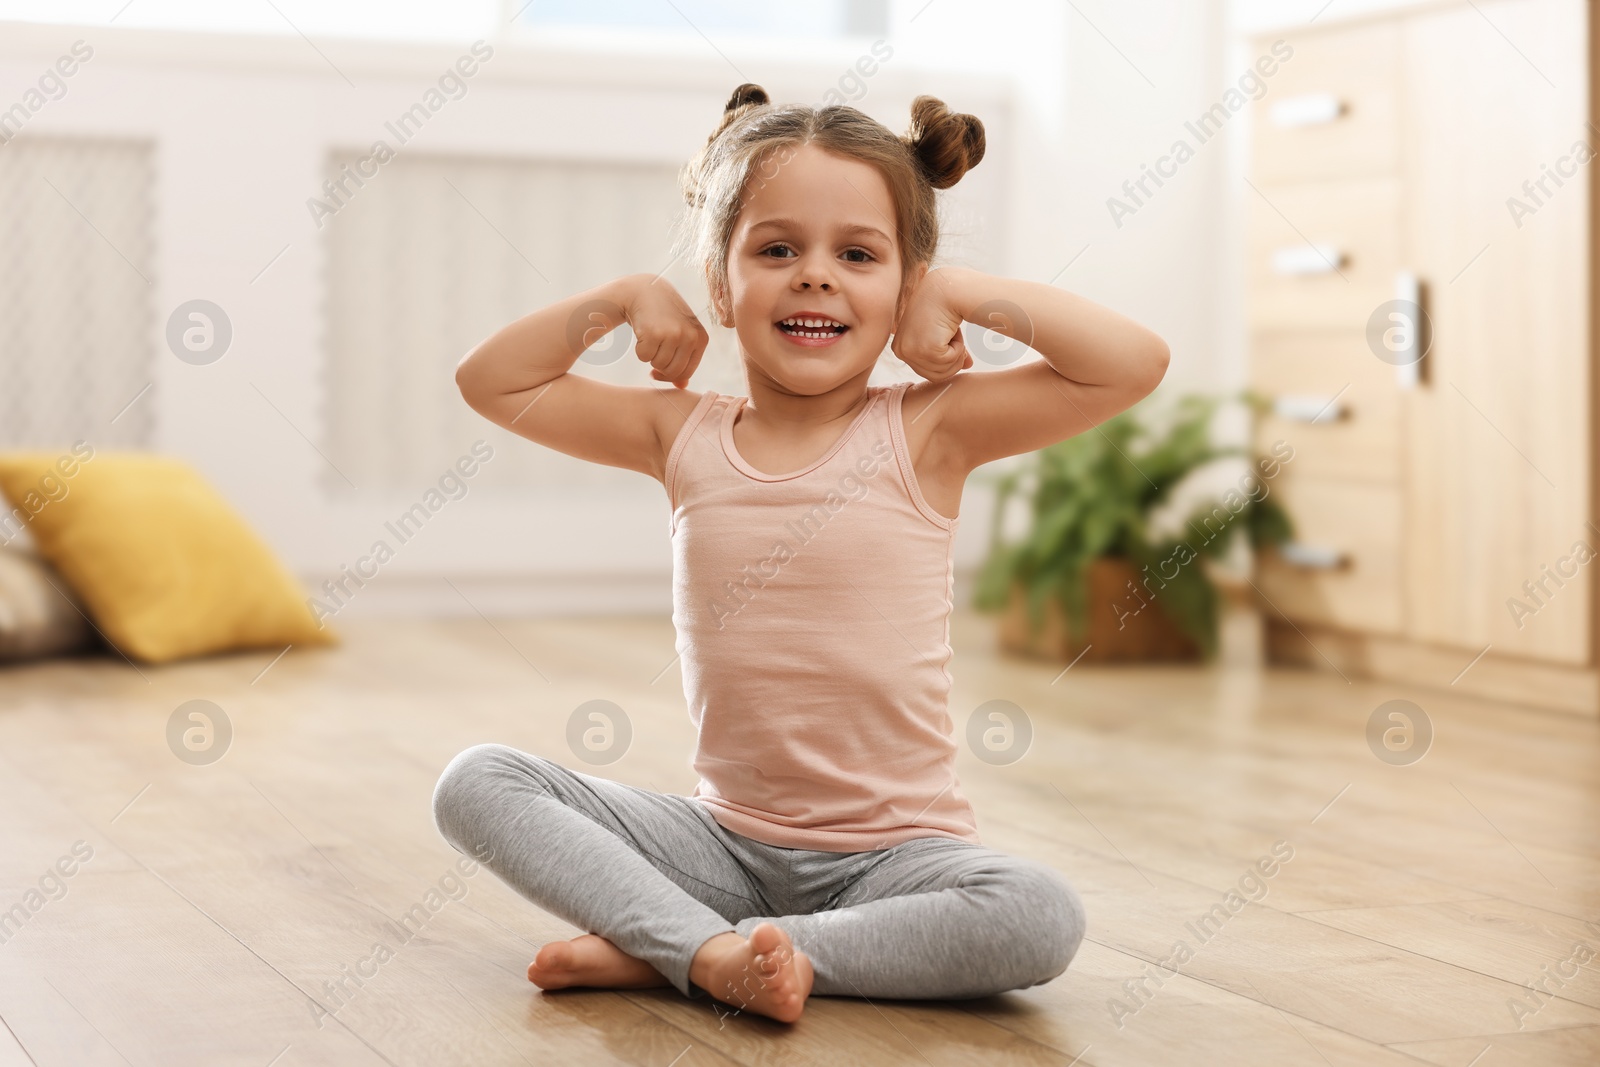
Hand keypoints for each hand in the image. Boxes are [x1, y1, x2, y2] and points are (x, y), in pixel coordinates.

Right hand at [624, 276, 708, 388]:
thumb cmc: (664, 315)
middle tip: (654, 353)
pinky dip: (640, 350)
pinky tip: (642, 334)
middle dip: (660, 368)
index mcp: (701, 338)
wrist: (644, 291)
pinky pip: (644, 357)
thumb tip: (682, 387)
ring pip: (658, 365)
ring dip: (650, 357)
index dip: (671, 376)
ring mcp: (673, 334)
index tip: (660, 372)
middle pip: (673, 372)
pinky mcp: (654, 333)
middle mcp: (690, 336)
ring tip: (651, 338)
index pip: (687, 372)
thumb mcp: (681, 334)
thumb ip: (684, 359)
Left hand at [891, 268, 973, 382]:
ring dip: (956, 354)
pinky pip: (949, 362)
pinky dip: (958, 348)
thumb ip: (948, 352)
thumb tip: (966, 365)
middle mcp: (900, 350)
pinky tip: (953, 330)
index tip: (954, 346)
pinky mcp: (924, 349)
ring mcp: (910, 350)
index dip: (945, 362)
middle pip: (934, 376)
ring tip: (952, 332)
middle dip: (952, 360)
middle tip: (955, 337)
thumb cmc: (944, 305)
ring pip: (942, 372)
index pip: (925, 371)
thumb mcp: (941, 332)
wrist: (947, 289)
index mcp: (900, 346)